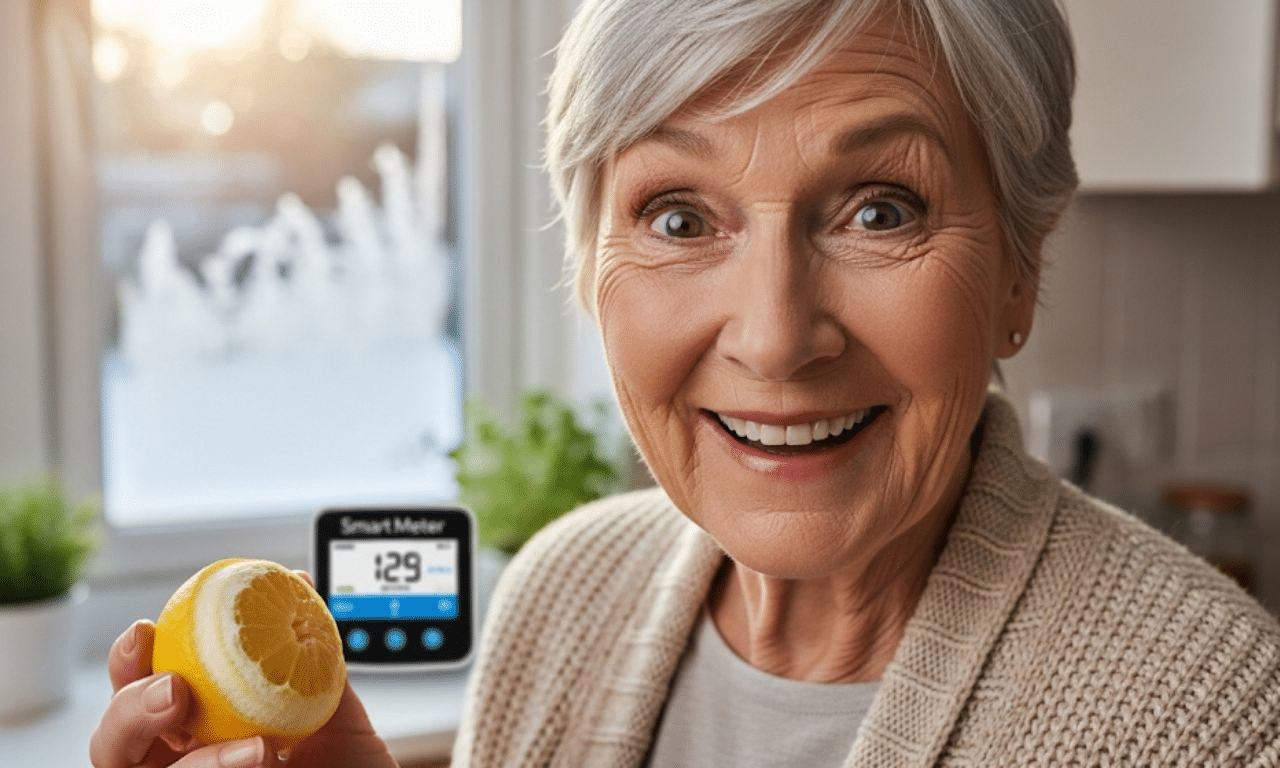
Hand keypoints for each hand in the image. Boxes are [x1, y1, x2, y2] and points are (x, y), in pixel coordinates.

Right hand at [91, 619, 399, 767]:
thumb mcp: (337, 711)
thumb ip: (311, 655)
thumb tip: (297, 583)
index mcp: (200, 728)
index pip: (141, 692)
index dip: (129, 661)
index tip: (146, 629)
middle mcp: (184, 762)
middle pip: (114, 741)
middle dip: (130, 708)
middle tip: (175, 688)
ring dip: (191, 758)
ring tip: (255, 747)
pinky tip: (261, 758)